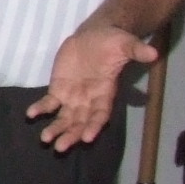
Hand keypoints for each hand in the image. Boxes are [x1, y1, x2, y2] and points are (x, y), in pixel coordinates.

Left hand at [28, 25, 152, 151]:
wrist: (94, 36)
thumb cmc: (113, 42)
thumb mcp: (126, 43)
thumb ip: (136, 51)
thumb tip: (153, 53)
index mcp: (106, 93)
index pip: (101, 114)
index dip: (94, 126)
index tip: (87, 137)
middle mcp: (89, 100)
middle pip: (80, 122)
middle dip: (71, 135)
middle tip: (60, 147)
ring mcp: (73, 97)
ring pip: (64, 117)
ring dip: (55, 129)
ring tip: (45, 138)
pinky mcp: (59, 89)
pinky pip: (48, 102)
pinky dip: (40, 109)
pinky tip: (31, 114)